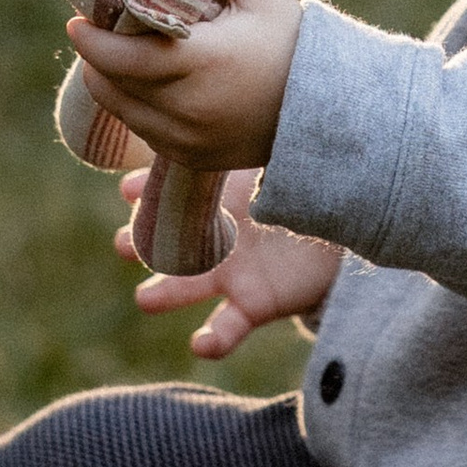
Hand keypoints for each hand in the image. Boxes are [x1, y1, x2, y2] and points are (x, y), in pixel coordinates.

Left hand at [66, 0, 300, 170]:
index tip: (76, 19)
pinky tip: (142, 79)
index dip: (91, 41)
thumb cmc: (293, 47)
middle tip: (94, 26)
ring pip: (121, 110)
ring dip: (109, 81)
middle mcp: (187, 109)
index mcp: (202, 65)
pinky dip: (133, 104)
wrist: (325, 115)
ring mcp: (186, 140)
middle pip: (113, 84)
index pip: (122, 58)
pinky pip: (143, 129)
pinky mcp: (189, 158)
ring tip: (113, 51)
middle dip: (96, 55)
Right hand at [119, 168, 342, 359]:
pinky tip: (200, 344)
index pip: (169, 194)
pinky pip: (228, 327)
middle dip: (141, 245)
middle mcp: (210, 240)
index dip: (146, 192)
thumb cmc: (301, 190)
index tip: (129, 189)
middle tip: (125, 245)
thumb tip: (231, 121)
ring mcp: (228, 275)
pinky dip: (213, 339)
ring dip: (163, 294)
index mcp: (212, 202)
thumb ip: (251, 147)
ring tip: (145, 298)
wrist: (341, 232)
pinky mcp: (252, 305)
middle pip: (165, 244)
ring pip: (185, 287)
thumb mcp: (276, 163)